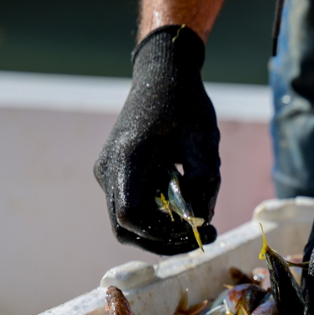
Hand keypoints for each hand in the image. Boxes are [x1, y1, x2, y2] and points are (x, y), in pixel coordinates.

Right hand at [94, 25, 219, 253]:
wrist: (162, 74)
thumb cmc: (185, 103)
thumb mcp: (204, 144)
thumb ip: (204, 185)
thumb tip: (202, 221)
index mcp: (127, 158)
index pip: (131, 216)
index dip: (162, 234)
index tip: (197, 233)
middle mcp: (109, 169)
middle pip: (125, 227)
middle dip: (164, 240)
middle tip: (204, 237)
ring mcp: (109, 172)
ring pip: (127, 221)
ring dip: (161, 230)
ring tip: (200, 224)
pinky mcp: (116, 172)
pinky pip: (133, 205)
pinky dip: (157, 215)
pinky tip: (186, 206)